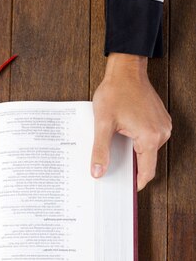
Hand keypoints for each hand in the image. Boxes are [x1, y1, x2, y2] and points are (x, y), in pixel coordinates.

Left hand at [91, 53, 171, 190]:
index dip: (137, 183)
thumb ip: (100, 150)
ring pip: (148, 150)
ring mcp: (163, 125)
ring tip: (116, 148)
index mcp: (150, 137)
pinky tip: (123, 136)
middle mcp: (161, 132)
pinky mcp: (160, 120)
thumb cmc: (115, 92)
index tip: (126, 190)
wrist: (126, 70)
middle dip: (131, 168)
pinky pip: (150, 138)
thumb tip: (98, 172)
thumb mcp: (103, 124)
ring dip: (134, 153)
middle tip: (113, 169)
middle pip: (147, 161)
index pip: (147, 171)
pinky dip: (138, 142)